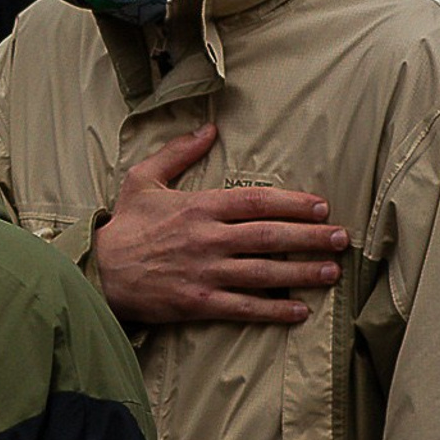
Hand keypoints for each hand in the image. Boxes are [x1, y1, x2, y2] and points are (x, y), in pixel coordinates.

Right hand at [93, 124, 347, 324]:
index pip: (257, 201)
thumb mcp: (144, 178)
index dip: (294, 203)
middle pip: (270, 236)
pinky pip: (245, 308)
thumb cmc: (123, 226)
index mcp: (199, 206)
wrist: (98, 271)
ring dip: (302, 273)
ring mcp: (205, 273)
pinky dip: (274, 311)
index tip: (321, 206)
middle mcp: (208, 239)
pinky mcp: (199, 303)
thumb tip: (209, 128)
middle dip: (310, 237)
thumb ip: (179, 152)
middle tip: (341, 239)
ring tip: (331, 272)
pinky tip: (299, 311)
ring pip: (264, 272)